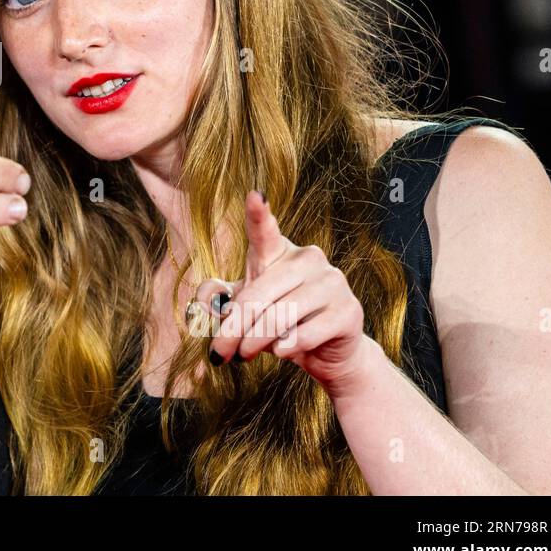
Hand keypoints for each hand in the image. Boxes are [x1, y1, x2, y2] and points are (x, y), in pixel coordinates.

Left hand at [194, 191, 373, 397]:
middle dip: (233, 329)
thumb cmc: (281, 323)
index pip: (264, 231)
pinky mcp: (348, 311)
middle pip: (258, 295)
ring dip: (254, 342)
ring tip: (246, 353)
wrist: (328, 353)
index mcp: (280, 252)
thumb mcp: (246, 309)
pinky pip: (303, 334)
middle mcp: (308, 259)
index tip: (254, 196)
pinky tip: (284, 348)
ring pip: (279, 317)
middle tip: (219, 353)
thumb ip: (220, 301)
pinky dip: (285, 348)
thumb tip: (203, 302)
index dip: (259, 214)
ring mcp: (332, 282)